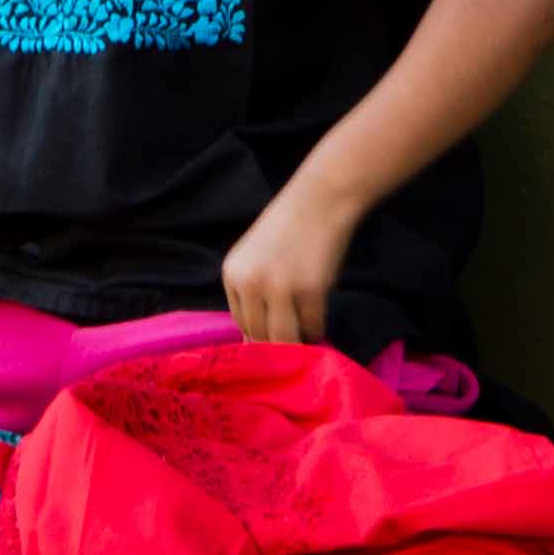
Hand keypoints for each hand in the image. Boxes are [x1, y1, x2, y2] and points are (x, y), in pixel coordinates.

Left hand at [222, 188, 356, 346]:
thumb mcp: (255, 257)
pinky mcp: (310, 290)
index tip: (271, 344)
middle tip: (290, 354)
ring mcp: (280, 287)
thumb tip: (253, 341)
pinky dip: (317, 331)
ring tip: (304, 345)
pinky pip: (312, 325)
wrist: (320, 200)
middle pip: (258, 334)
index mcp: (232, 273)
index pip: (240, 321)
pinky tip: (319, 328)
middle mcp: (250, 283)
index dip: (257, 336)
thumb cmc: (289, 227)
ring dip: (295, 346)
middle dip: (275, 347)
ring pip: (284, 338)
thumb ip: (251, 293)